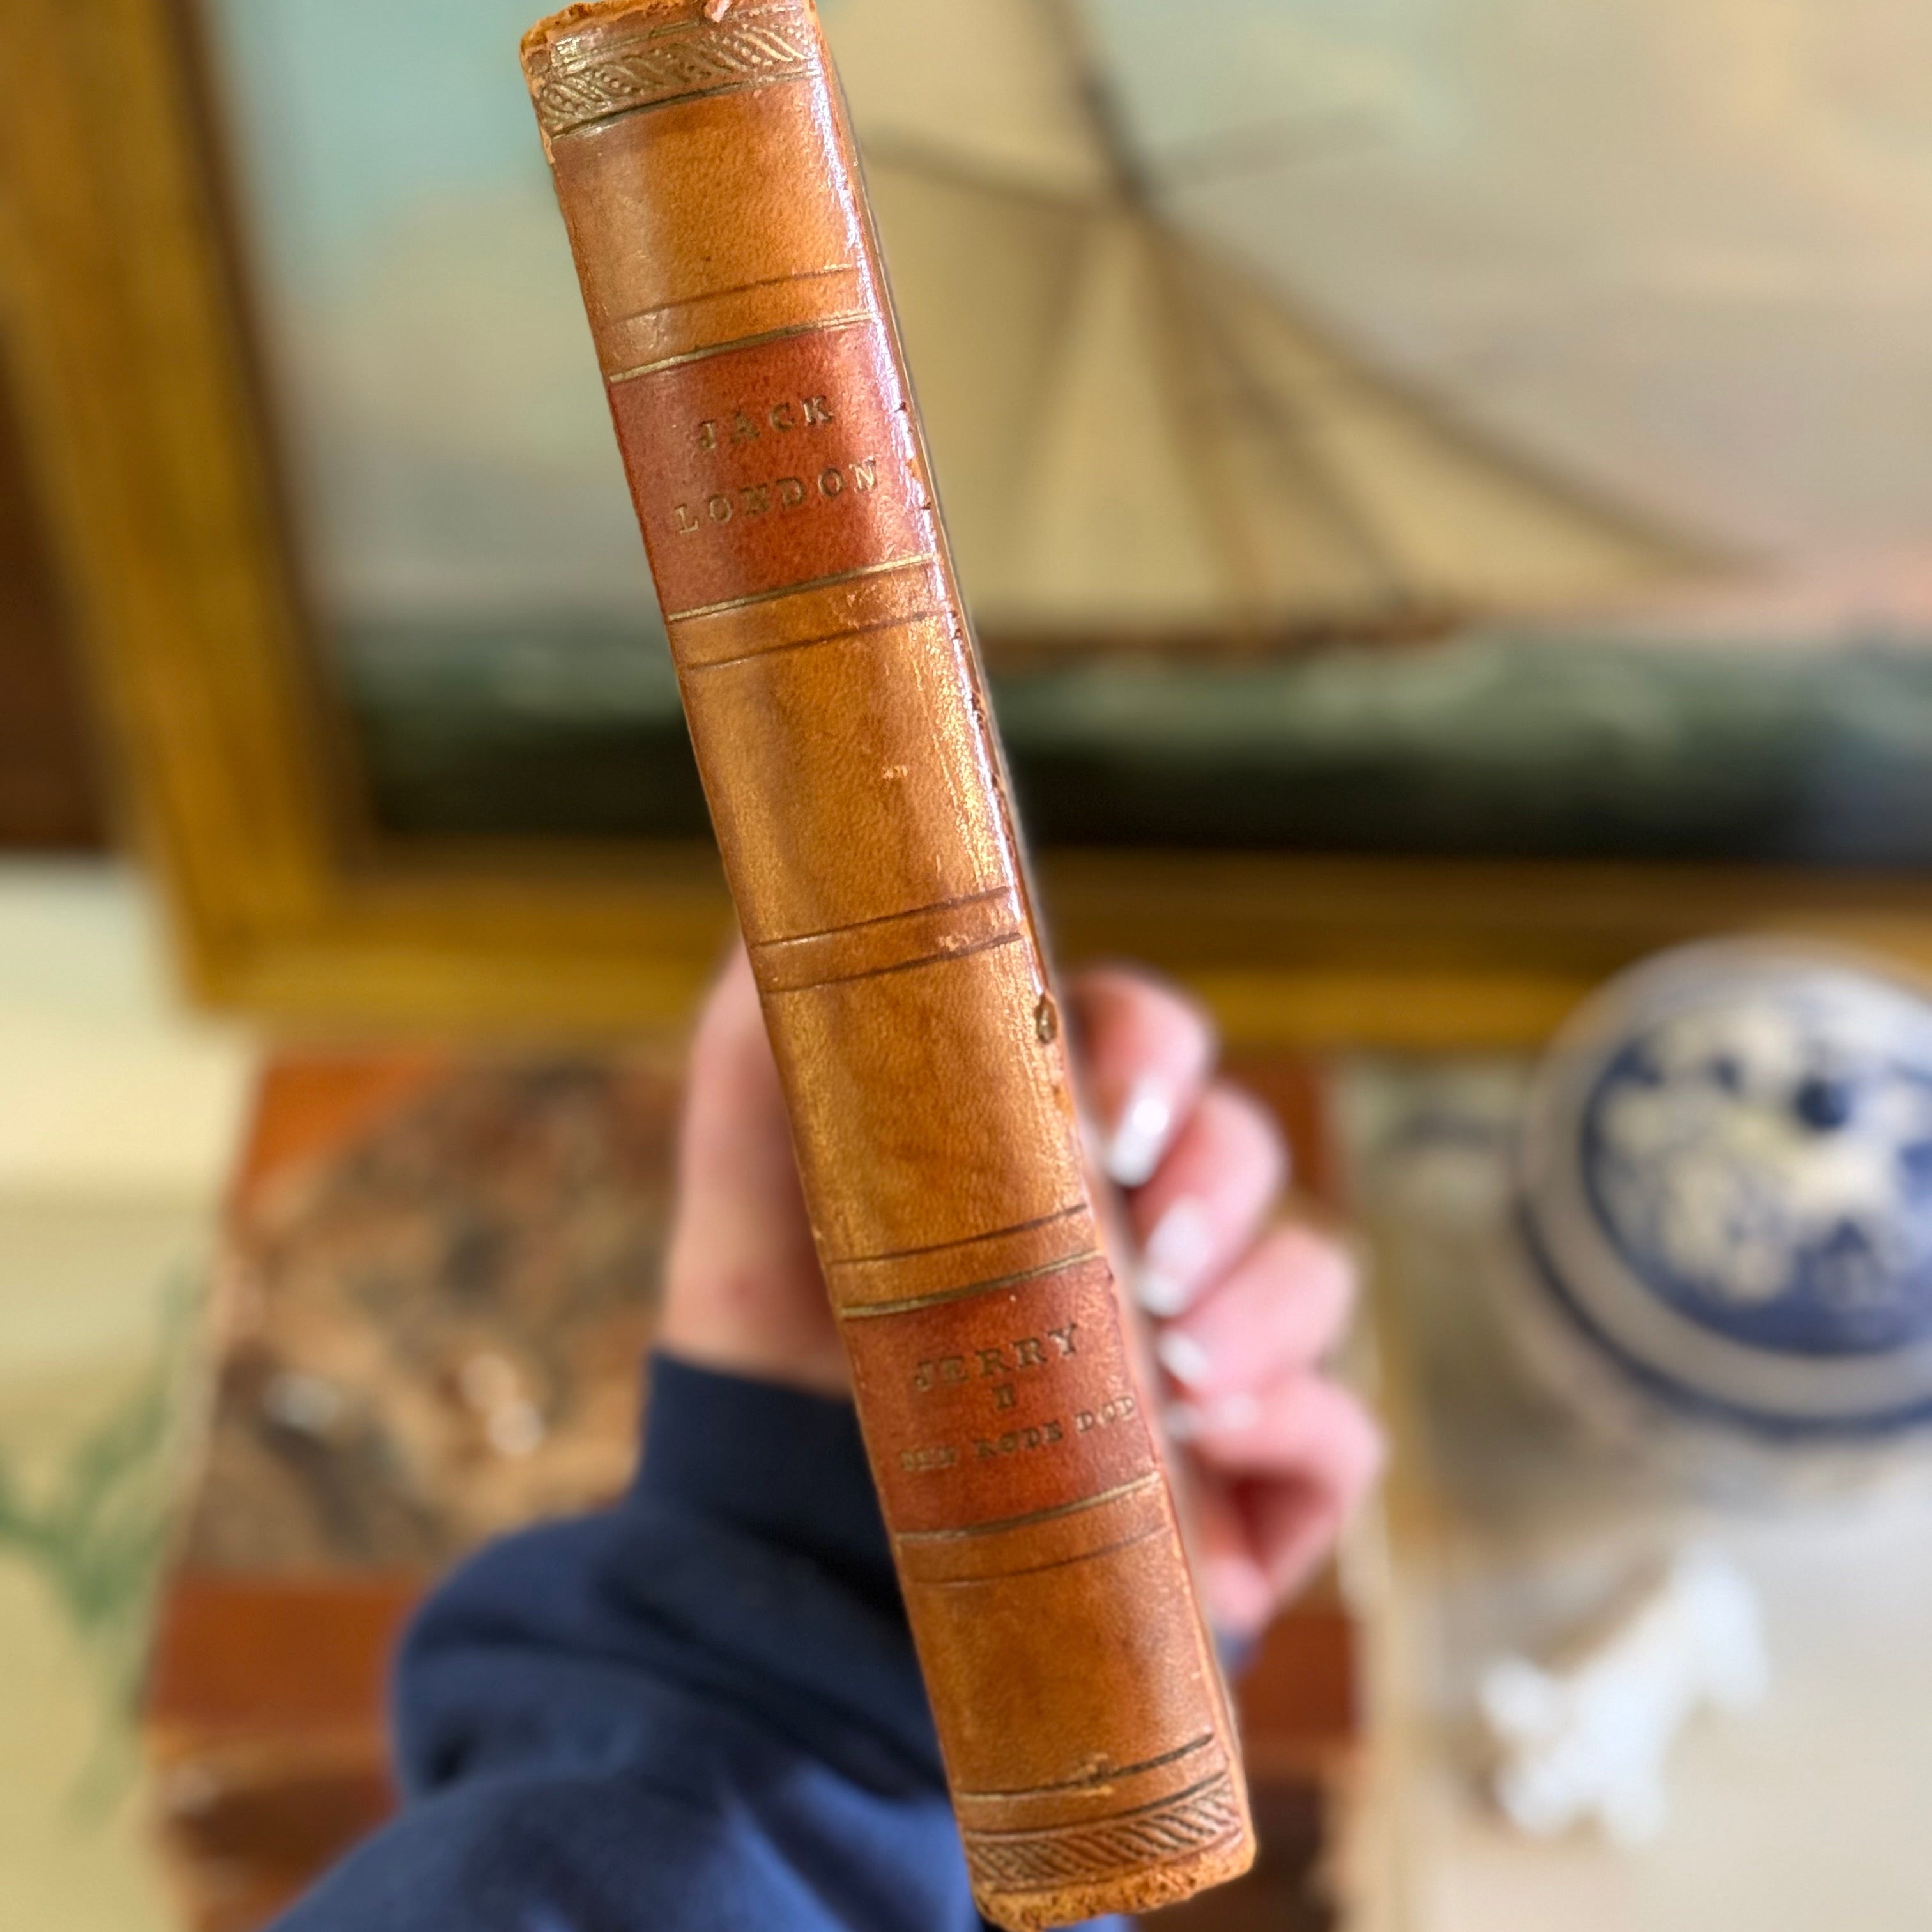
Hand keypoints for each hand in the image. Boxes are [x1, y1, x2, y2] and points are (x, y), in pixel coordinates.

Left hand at [660, 945, 1382, 1636]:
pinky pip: (1339, 1434)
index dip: (1159, 1055)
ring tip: (1177, 1369)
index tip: (1112, 1113)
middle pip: (1246, 1150)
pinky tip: (1209, 1447)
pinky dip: (1299, 1427)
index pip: (1153, 1045)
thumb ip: (763, 1030)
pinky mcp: (1248, 1471)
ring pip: (1315, 1274)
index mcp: (1063, 1128)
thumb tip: (765, 904)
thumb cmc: (784, 1320)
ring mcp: (1209, 1341)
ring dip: (1266, 1305)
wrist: (780, 1516)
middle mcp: (1152, 1224)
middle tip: (1150, 1252)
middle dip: (1218, 1179)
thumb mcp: (754, 1170)